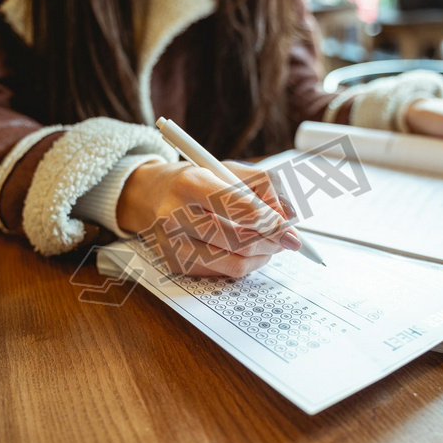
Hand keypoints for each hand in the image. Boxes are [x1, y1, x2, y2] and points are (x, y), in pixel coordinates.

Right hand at [117, 160, 299, 276]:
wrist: (151, 195)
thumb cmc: (196, 180)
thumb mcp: (226, 168)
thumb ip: (263, 185)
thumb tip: (289, 215)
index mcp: (191, 183)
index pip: (240, 207)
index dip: (272, 222)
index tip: (291, 231)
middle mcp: (175, 214)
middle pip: (239, 240)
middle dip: (272, 242)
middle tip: (287, 239)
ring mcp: (172, 244)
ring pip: (234, 264)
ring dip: (262, 257)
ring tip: (271, 245)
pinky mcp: (174, 264)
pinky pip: (222, 273)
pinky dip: (245, 265)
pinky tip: (249, 251)